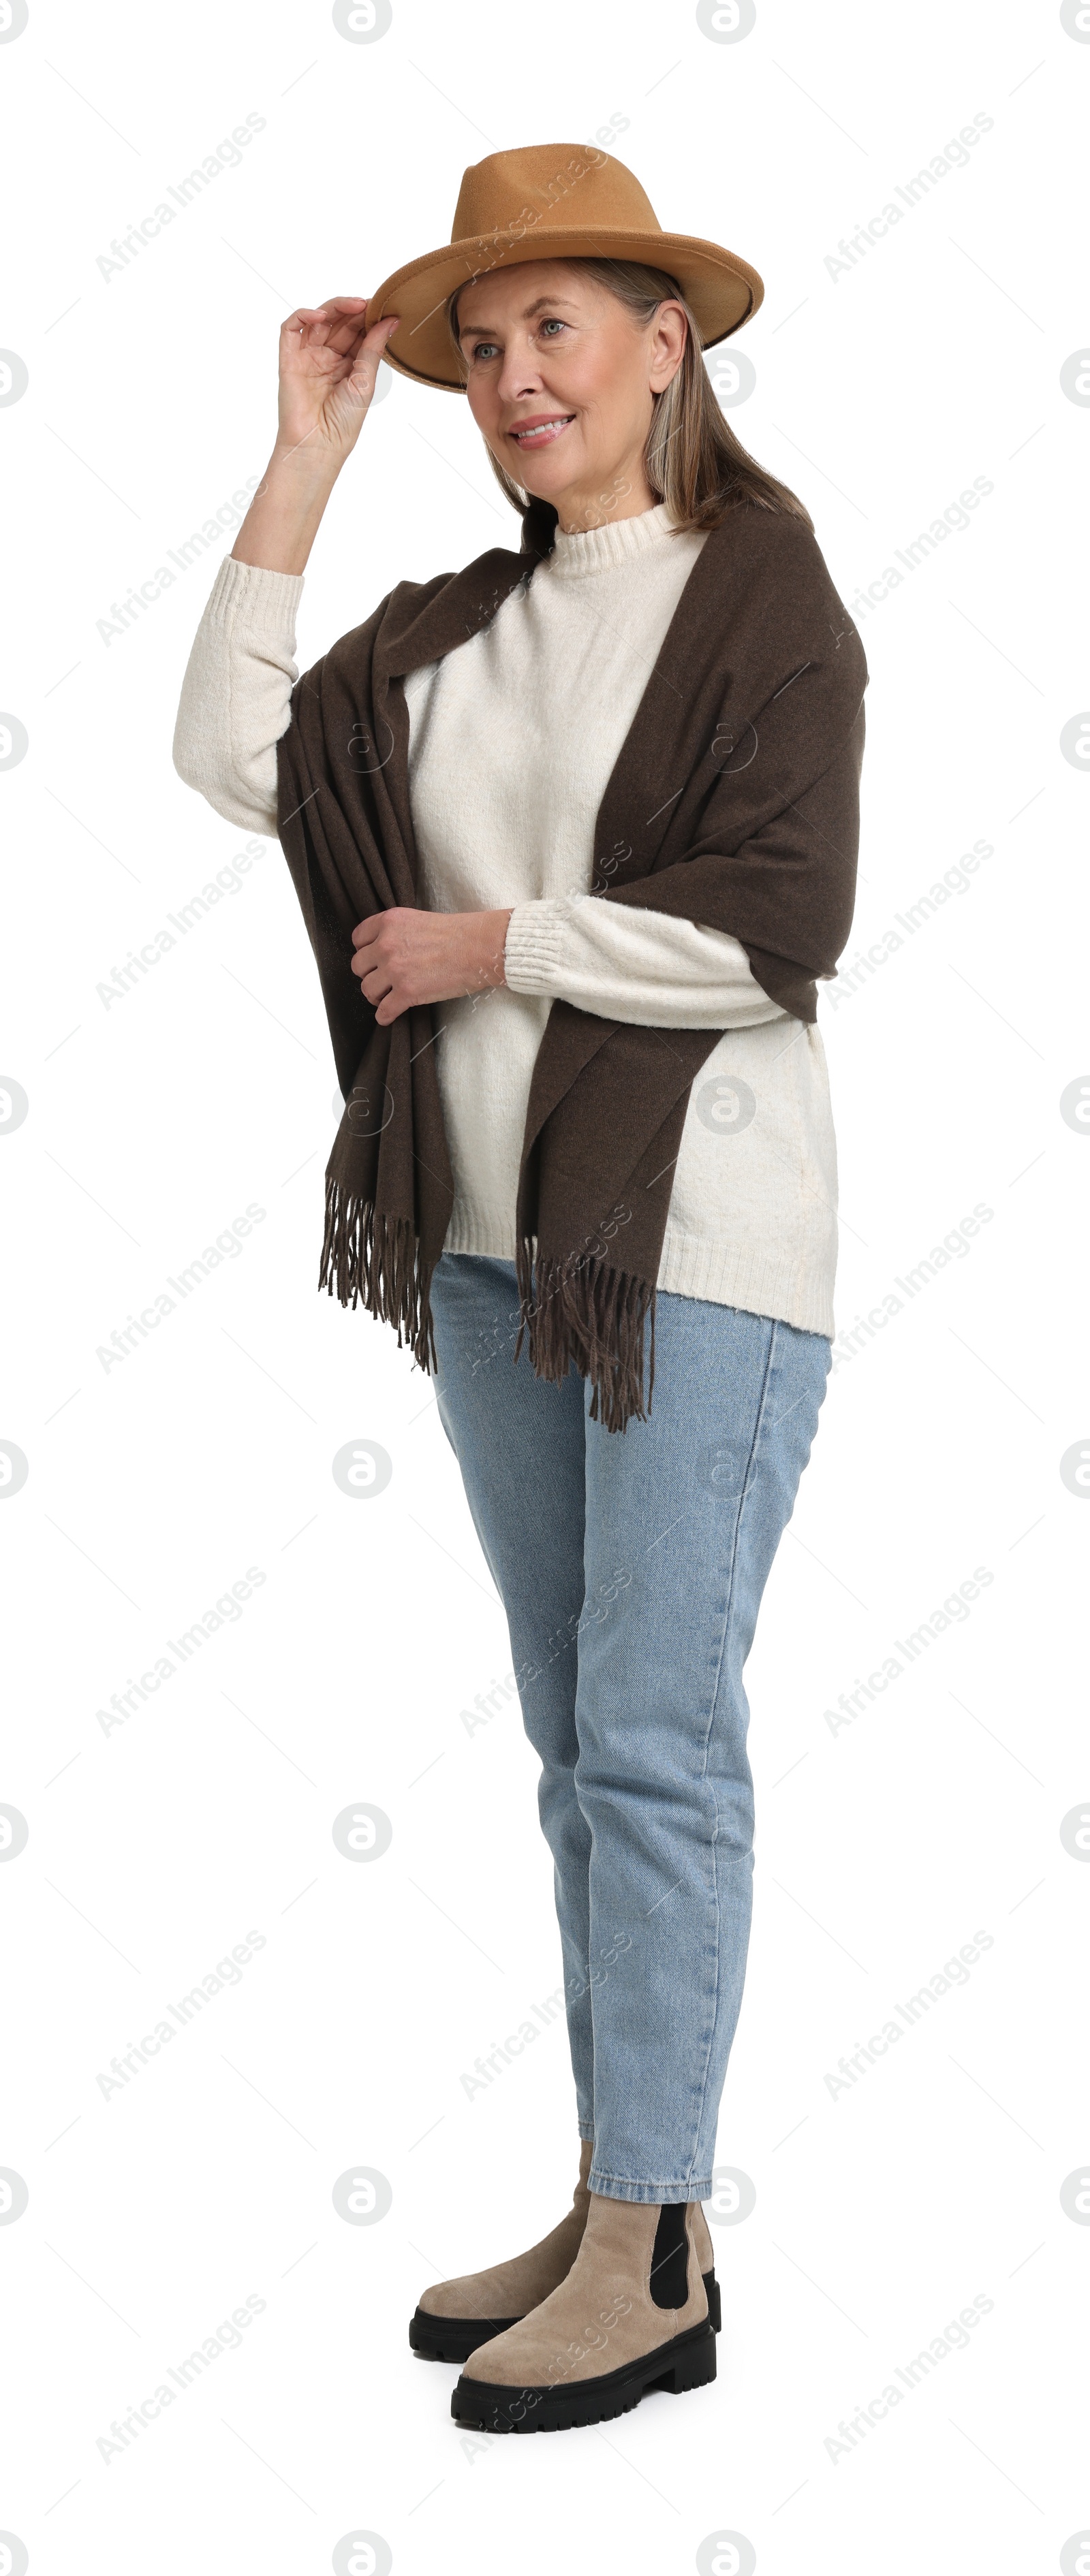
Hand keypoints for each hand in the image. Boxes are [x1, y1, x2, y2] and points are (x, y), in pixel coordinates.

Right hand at [233, 295, 398, 573]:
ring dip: (335, 307)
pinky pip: (291, 328)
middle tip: (371, 304)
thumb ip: (374, 348)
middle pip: (340, 322)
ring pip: (318, 319)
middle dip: (355, 310)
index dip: (369, 317)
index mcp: (348, 364)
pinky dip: (304, 315)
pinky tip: (321, 315)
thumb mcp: (365, 381)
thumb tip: (390, 320)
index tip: (385, 308)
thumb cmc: (343, 423)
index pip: (358, 331)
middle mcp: (327, 357)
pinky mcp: (289, 358)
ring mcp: (307, 356)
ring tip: (354, 305)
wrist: (318, 446)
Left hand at [351, 907, 512, 1024]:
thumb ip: (398, 931)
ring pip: (367, 989)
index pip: (358, 939)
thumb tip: (386, 949)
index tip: (374, 959)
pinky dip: (385, 1016)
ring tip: (388, 997)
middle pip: (358, 966)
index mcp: (389, 922)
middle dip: (370, 974)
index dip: (365, 951)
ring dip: (376, 996)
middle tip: (383, 979)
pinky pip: (383, 1011)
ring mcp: (395, 969)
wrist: (479, 947)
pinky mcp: (407, 992)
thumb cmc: (458, 933)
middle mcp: (386, 944)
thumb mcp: (419, 919)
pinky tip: (390, 1015)